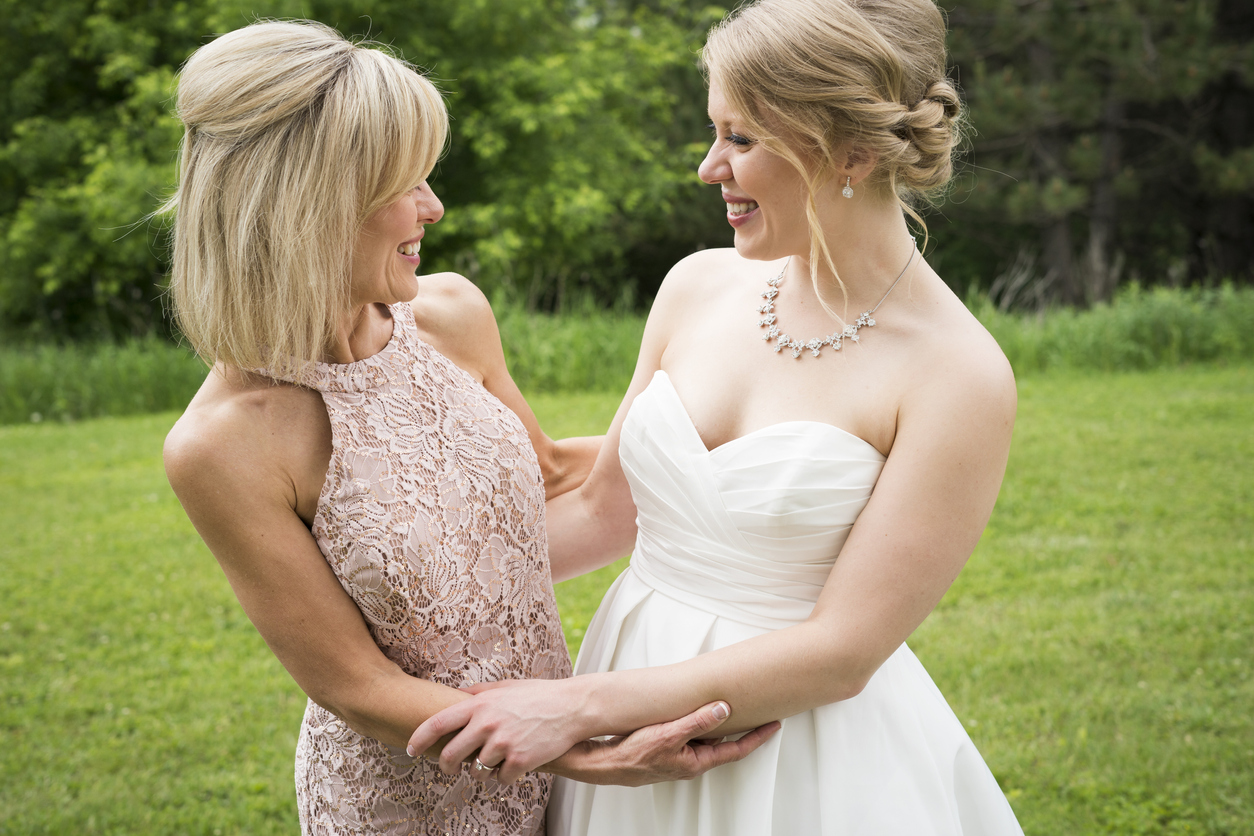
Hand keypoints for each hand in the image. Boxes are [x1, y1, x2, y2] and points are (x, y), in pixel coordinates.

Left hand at [407, 678, 592, 782]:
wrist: (572, 707)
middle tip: (450, 767)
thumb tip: (458, 694)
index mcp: (480, 704)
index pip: (438, 723)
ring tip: (495, 760)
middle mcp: (487, 724)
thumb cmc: (539, 695)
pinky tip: (516, 763)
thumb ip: (479, 692)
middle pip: (450, 755)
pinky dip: (505, 776)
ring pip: (476, 771)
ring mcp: (503, 744)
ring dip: (481, 771)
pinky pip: (500, 779)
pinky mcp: (519, 761)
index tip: (409, 749)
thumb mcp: (506, 686)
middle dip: (446, 765)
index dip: (419, 738)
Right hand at [544, 702, 780, 786]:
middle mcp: (690, 763)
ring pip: (707, 741)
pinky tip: (698, 713)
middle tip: (762, 714)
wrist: (602, 763)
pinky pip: (691, 737)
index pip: (736, 750)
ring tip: (735, 709)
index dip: (758, 737)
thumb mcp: (668, 735)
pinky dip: (702, 726)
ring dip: (721, 727)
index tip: (775, 725)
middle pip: (725, 746)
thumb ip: (697, 721)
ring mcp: (678, 758)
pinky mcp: (666, 751)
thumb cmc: (632, 753)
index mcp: (696, 762)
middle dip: (744, 731)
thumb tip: (725, 709)